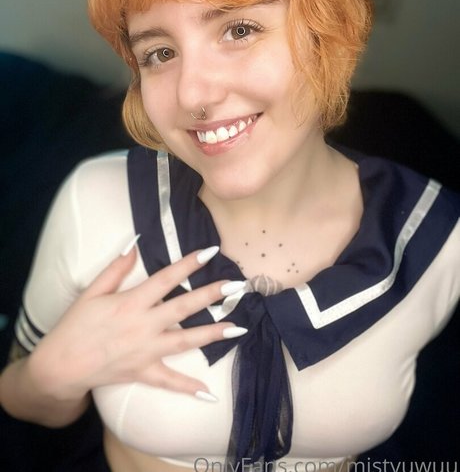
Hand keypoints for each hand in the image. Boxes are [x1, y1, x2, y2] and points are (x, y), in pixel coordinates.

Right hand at [28, 241, 245, 401]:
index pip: (166, 278)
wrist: (60, 366)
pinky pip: (169, 382)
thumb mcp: (91, 291)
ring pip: (185, 341)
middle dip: (211, 295)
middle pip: (183, 308)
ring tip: (239, 327)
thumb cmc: (75, 325)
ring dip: (213, 334)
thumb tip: (135, 244)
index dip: (188, 264)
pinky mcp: (143, 373)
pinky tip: (210, 393)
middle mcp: (143, 325)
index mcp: (131, 302)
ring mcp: (145, 351)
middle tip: (237, 286)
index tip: (211, 252)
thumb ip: (116, 268)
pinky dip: (189, 388)